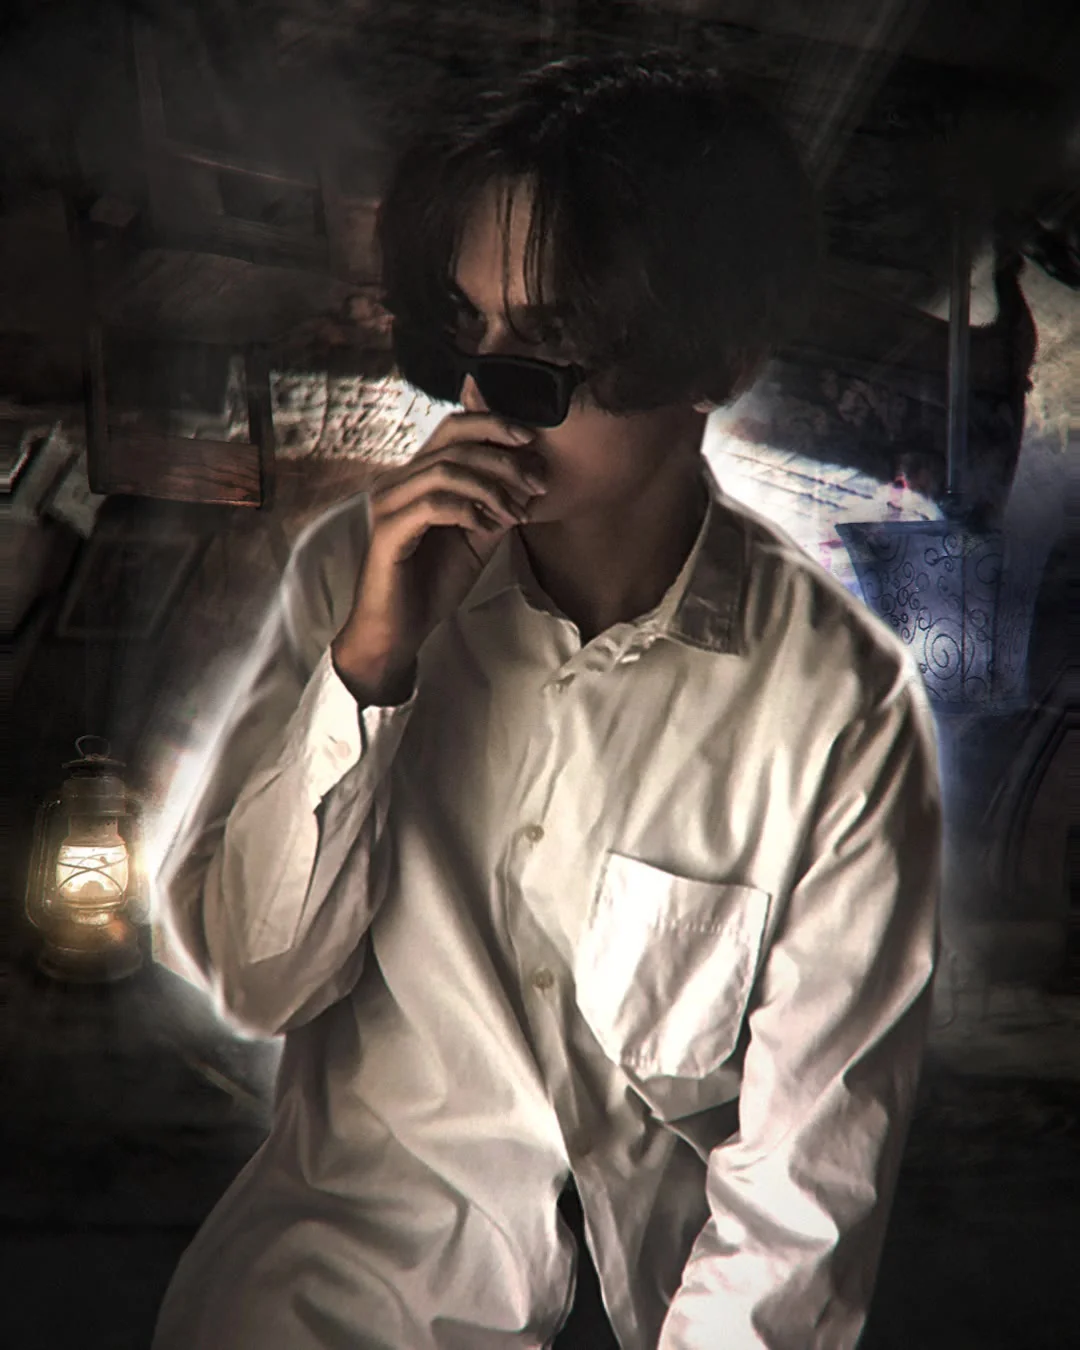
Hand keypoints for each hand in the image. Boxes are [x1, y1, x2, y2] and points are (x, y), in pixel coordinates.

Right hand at [330, 411, 547, 703]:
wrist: (401, 629)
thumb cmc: (434, 582)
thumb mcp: (478, 535)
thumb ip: (496, 501)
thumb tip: (530, 472)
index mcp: (416, 476)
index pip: (453, 428)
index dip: (493, 424)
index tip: (532, 441)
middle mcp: (397, 481)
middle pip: (453, 442)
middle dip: (503, 458)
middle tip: (538, 482)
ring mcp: (389, 503)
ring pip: (446, 470)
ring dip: (492, 488)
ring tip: (517, 513)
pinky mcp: (388, 531)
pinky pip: (433, 504)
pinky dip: (469, 510)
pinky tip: (489, 526)